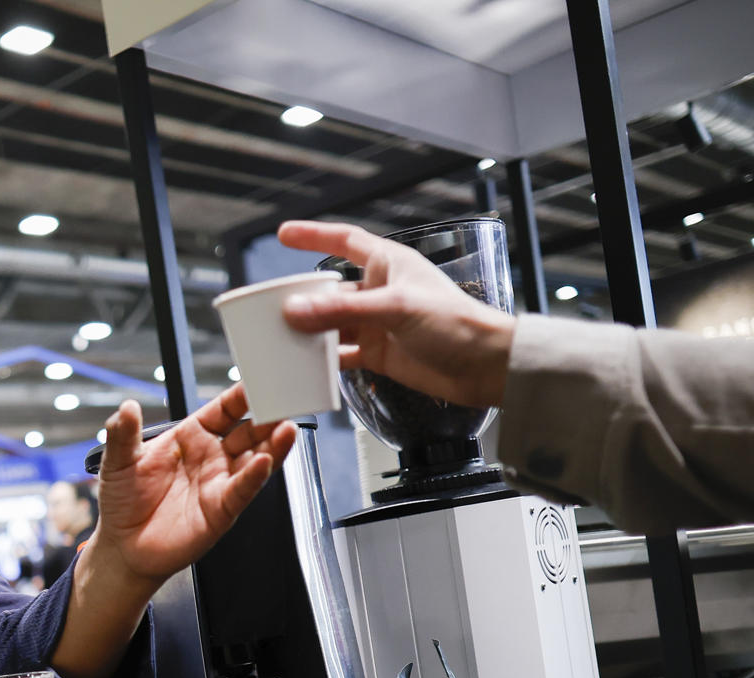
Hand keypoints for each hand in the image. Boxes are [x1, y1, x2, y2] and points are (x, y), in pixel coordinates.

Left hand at [88, 384, 295, 590]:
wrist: (123, 547)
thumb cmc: (123, 501)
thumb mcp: (118, 462)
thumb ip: (122, 434)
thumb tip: (126, 408)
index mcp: (192, 436)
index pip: (225, 409)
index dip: (243, 394)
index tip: (259, 378)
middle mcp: (212, 457)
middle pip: (250, 431)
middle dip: (269, 415)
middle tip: (285, 399)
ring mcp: (219, 483)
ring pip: (256, 459)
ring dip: (273, 444)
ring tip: (285, 427)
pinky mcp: (221, 511)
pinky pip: (242, 491)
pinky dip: (255, 477)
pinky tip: (263, 462)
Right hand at [276, 220, 515, 407]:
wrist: (483, 366)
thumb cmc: (456, 323)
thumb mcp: (396, 308)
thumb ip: (342, 311)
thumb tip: (296, 311)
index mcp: (388, 265)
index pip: (343, 241)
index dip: (313, 236)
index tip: (284, 235)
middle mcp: (380, 291)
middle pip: (329, 290)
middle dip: (302, 298)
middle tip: (270, 307)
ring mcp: (378, 324)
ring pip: (331, 324)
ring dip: (310, 333)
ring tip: (282, 340)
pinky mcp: (380, 354)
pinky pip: (343, 354)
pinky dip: (325, 361)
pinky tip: (308, 367)